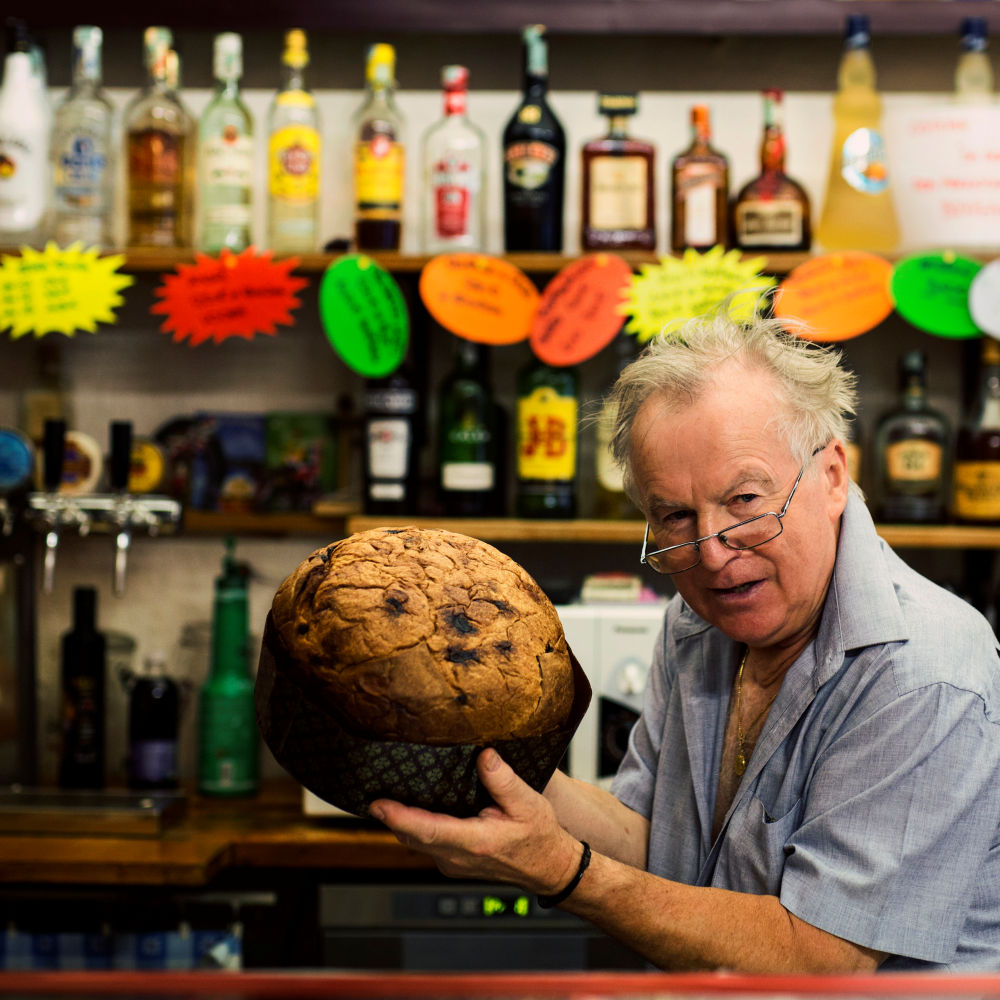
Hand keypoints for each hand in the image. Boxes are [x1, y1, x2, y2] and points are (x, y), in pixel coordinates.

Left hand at [369, 748, 581, 894]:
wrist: (548, 867)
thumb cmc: (539, 837)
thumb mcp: (528, 803)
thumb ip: (503, 780)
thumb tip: (484, 756)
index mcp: (474, 843)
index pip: (428, 830)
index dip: (399, 817)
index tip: (378, 805)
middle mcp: (458, 857)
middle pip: (413, 837)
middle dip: (390, 817)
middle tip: (370, 794)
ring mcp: (453, 863)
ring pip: (417, 843)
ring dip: (400, 823)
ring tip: (384, 798)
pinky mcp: (453, 861)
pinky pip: (426, 844)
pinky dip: (414, 828)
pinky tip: (411, 810)